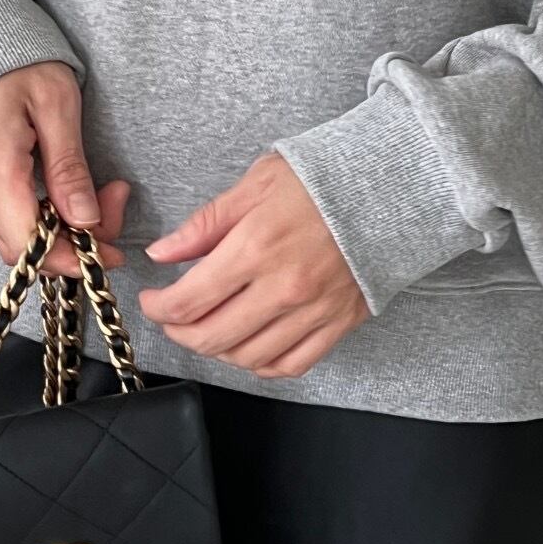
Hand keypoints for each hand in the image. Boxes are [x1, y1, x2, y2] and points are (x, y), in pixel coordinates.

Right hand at [0, 62, 128, 274]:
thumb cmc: (22, 68)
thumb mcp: (58, 106)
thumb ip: (70, 167)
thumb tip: (86, 221)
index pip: (27, 238)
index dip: (70, 256)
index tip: (108, 254)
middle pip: (23, 246)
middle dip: (75, 244)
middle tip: (113, 208)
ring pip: (16, 240)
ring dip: (63, 234)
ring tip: (100, 198)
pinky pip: (8, 223)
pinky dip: (44, 222)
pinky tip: (68, 199)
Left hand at [138, 152, 368, 378]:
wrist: (390, 188)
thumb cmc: (322, 179)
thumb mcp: (257, 183)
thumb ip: (206, 223)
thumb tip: (162, 253)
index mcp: (256, 247)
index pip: (188, 301)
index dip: (159, 308)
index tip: (153, 300)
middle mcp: (283, 288)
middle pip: (212, 337)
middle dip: (179, 332)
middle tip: (172, 318)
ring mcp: (313, 311)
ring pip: (247, 357)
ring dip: (217, 350)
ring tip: (208, 328)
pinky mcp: (338, 323)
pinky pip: (290, 365)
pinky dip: (261, 364)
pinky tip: (248, 346)